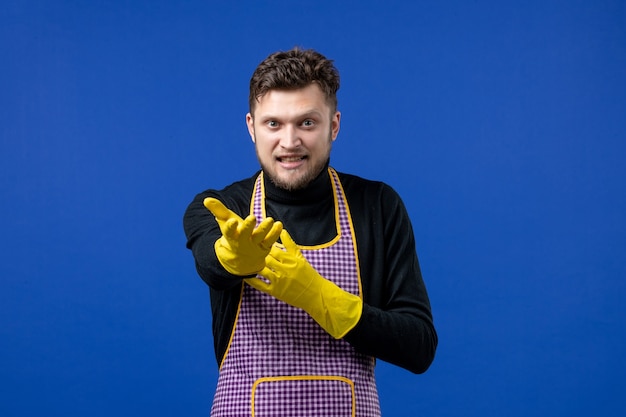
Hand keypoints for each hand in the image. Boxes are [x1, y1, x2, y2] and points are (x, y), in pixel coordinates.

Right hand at [204, 197, 282, 275]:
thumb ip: (218, 210)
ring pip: (260, 237)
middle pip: (245, 234)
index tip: (232, 221)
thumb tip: (206, 199)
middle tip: (252, 217)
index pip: (229, 232)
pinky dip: (275, 233)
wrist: (242, 259)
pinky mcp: (265, 247)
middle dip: (248, 226)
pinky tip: (279, 224)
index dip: (230, 227)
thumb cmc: (233, 235)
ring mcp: (254, 245)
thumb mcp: (225, 223)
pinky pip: (270, 240)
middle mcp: (243, 241)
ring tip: (270, 219)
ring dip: (265, 229)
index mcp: (231, 236)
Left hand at [246, 229, 361, 337]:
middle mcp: (285, 270)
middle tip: (249, 251)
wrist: (315, 295)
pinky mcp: (275, 292)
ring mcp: (279, 282)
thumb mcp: (301, 258)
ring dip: (253, 266)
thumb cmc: (308, 275)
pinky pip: (260, 285)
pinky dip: (252, 280)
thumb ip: (290, 245)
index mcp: (291, 260)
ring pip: (262, 271)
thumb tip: (282, 230)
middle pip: (267, 259)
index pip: (274, 250)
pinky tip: (245, 275)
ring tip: (246, 261)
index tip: (258, 243)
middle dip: (258, 255)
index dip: (265, 246)